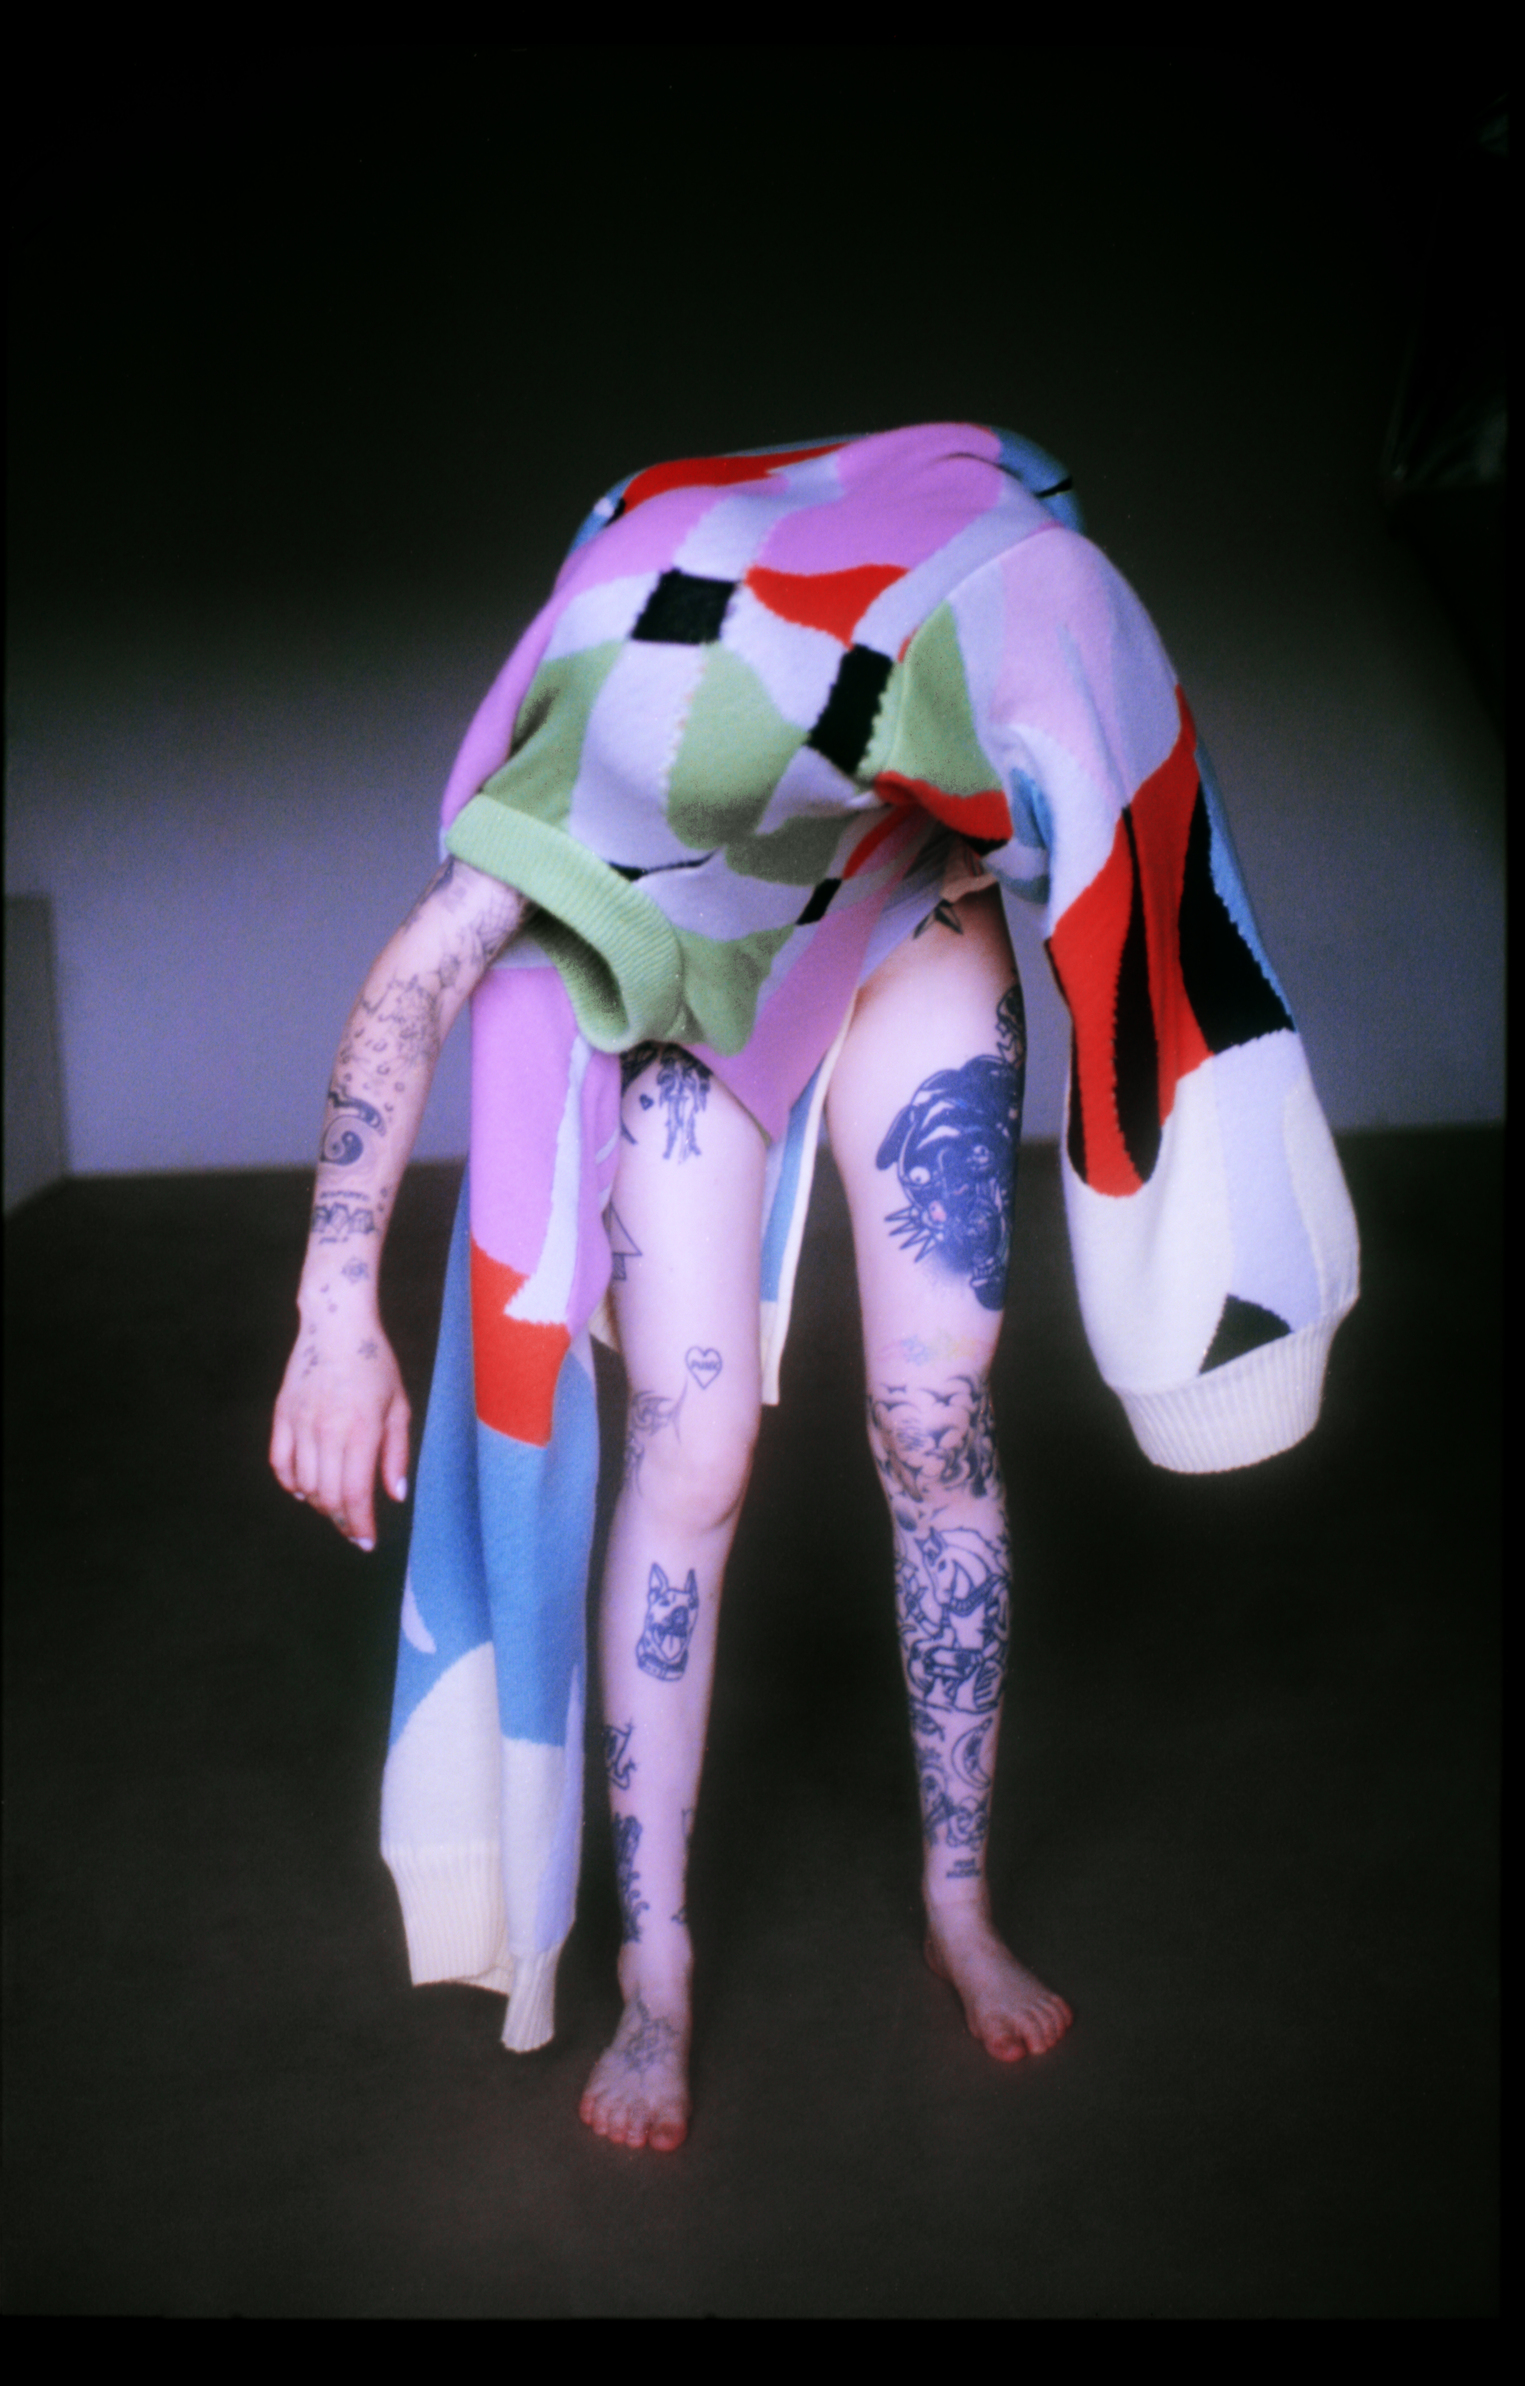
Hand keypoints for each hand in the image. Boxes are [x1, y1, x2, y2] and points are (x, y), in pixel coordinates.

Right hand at [269, 1321, 410, 1550]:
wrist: (336, 1325)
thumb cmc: (375, 1365)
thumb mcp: (398, 1406)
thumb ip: (396, 1453)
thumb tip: (395, 1495)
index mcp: (362, 1428)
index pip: (355, 1492)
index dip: (360, 1524)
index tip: (366, 1541)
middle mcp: (328, 1429)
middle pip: (328, 1495)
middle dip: (342, 1520)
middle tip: (353, 1528)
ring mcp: (301, 1422)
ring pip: (304, 1484)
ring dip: (319, 1503)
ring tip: (335, 1506)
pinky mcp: (282, 1414)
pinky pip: (280, 1463)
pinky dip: (291, 1483)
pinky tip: (305, 1489)